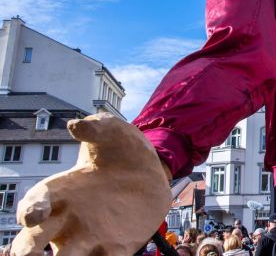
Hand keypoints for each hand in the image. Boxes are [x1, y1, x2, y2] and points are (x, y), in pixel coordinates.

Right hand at [12, 113, 171, 255]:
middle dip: (27, 252)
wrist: (155, 170)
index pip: (34, 203)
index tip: (33, 215)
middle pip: (34, 242)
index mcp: (62, 191)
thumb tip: (76, 125)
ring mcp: (91, 236)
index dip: (29, 210)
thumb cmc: (125, 150)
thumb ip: (96, 127)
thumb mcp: (114, 132)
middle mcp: (69, 219)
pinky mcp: (116, 248)